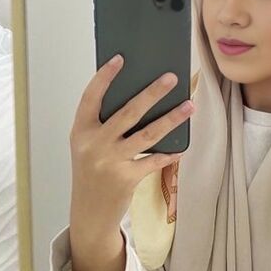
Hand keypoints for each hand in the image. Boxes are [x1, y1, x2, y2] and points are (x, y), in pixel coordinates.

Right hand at [69, 54, 194, 241]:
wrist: (89, 211)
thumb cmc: (91, 170)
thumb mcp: (87, 144)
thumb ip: (104, 124)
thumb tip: (139, 96)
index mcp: (81, 130)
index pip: (91, 97)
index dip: (104, 77)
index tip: (120, 59)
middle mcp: (94, 144)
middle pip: (128, 112)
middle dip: (152, 93)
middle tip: (171, 78)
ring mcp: (110, 162)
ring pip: (147, 134)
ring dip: (171, 119)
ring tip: (189, 106)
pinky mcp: (126, 179)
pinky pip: (154, 160)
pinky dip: (168, 153)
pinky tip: (181, 146)